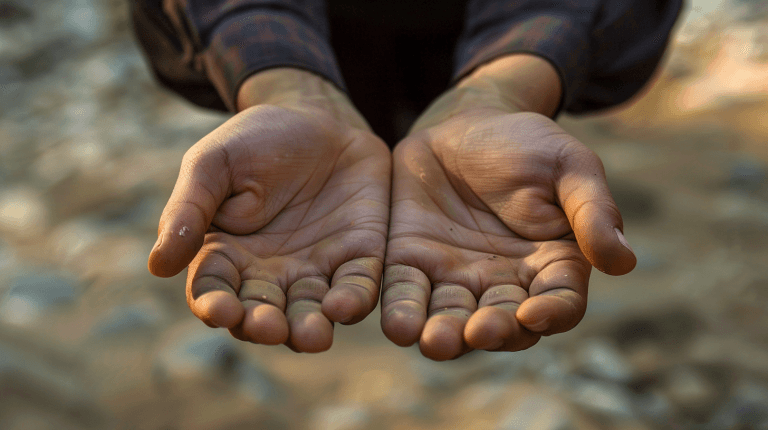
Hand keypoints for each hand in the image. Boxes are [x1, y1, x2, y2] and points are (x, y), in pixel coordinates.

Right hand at [149, 70, 389, 351]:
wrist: (318, 115)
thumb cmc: (256, 140)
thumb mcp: (214, 164)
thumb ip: (189, 210)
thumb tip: (158, 266)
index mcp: (228, 254)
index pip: (215, 290)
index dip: (216, 304)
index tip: (221, 312)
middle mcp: (271, 274)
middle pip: (263, 313)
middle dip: (265, 326)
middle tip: (268, 328)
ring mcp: (316, 269)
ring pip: (311, 312)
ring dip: (310, 328)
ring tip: (312, 335)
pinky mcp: (359, 257)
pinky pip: (358, 286)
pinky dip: (353, 300)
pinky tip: (346, 305)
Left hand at [381, 55, 635, 360]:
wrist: (465, 124)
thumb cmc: (528, 145)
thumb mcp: (569, 167)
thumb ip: (593, 212)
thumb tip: (623, 262)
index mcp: (551, 266)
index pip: (559, 304)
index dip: (551, 314)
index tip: (532, 313)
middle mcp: (503, 283)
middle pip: (501, 323)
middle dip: (489, 332)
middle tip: (476, 333)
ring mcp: (455, 277)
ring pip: (450, 317)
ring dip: (442, 335)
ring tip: (432, 341)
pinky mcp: (412, 262)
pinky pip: (406, 291)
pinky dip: (402, 310)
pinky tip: (397, 324)